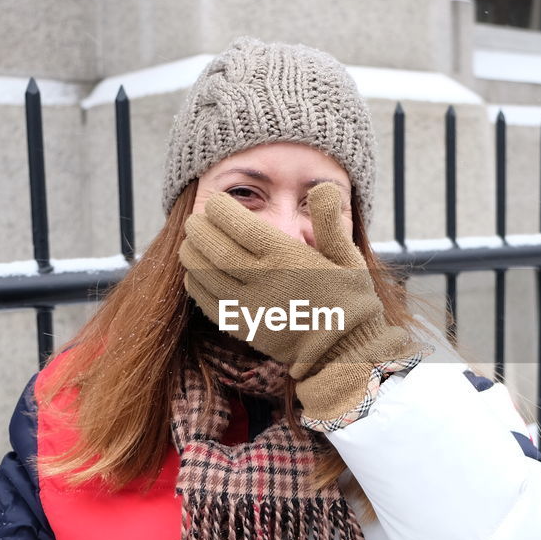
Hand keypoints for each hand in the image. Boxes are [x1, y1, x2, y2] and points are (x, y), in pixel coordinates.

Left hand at [180, 183, 417, 419]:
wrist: (348, 353)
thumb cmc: (350, 300)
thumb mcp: (348, 258)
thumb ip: (330, 222)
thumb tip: (323, 187)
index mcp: (288, 259)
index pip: (240, 226)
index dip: (219, 210)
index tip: (214, 202)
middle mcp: (265, 282)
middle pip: (215, 249)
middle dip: (199, 230)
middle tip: (194, 220)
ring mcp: (251, 308)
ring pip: (205, 276)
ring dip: (192, 255)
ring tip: (190, 243)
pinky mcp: (244, 330)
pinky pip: (208, 304)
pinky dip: (195, 285)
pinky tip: (195, 274)